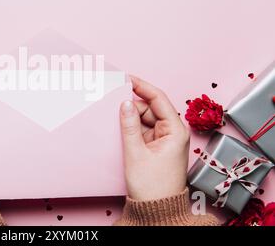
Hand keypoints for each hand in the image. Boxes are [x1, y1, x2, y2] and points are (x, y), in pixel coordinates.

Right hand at [120, 76, 189, 200]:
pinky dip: (132, 127)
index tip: (127, 78)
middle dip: (133, 105)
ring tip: (115, 117)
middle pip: (150, 108)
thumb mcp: (136, 152)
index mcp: (175, 131)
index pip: (159, 99)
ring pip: (145, 118)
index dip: (142, 86)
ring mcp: (164, 139)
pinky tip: (120, 127)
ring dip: (131, 117)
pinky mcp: (156, 146)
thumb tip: (125, 103)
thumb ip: (129, 125)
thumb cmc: (152, 186)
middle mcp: (172, 132)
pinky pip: (143, 129)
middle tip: (113, 100)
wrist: (155, 209)